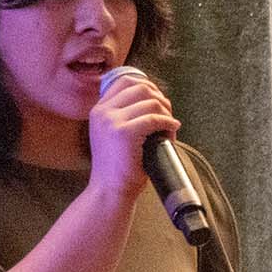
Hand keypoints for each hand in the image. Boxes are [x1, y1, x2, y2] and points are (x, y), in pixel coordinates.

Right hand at [89, 72, 179, 197]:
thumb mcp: (114, 134)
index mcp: (99, 109)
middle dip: (160, 98)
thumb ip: (126, 116)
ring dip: (167, 113)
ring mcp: (112, 120)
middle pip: (141, 87)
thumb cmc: (119, 166)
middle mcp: (102, 111)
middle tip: (168, 115)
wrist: (110, 190)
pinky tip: (173, 130)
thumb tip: (157, 99)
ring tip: (170, 127)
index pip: (125, 81)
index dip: (148, 86)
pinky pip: (155, 118)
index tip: (159, 101)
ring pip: (151, 102)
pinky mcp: (124, 132)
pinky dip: (169, 123)